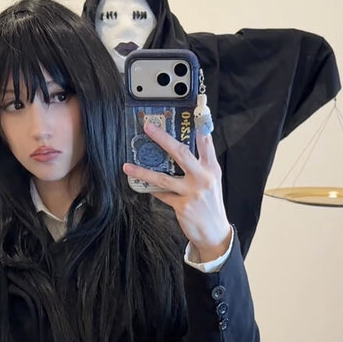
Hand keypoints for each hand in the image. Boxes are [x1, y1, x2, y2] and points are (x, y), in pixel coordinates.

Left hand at [123, 121, 231, 259]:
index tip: (194, 109)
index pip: (205, 141)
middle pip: (180, 152)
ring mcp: (192, 192)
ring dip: (143, 171)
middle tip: (147, 127)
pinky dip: (151, 190)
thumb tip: (179, 148)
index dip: (199, 125)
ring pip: (163, 177)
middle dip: (162, 138)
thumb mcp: (211, 181)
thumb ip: (200, 164)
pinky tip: (142, 185)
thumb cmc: (210, 203)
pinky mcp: (182, 206)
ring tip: (127, 166)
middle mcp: (203, 177)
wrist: (215, 232)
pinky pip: (162, 195)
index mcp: (211, 168)